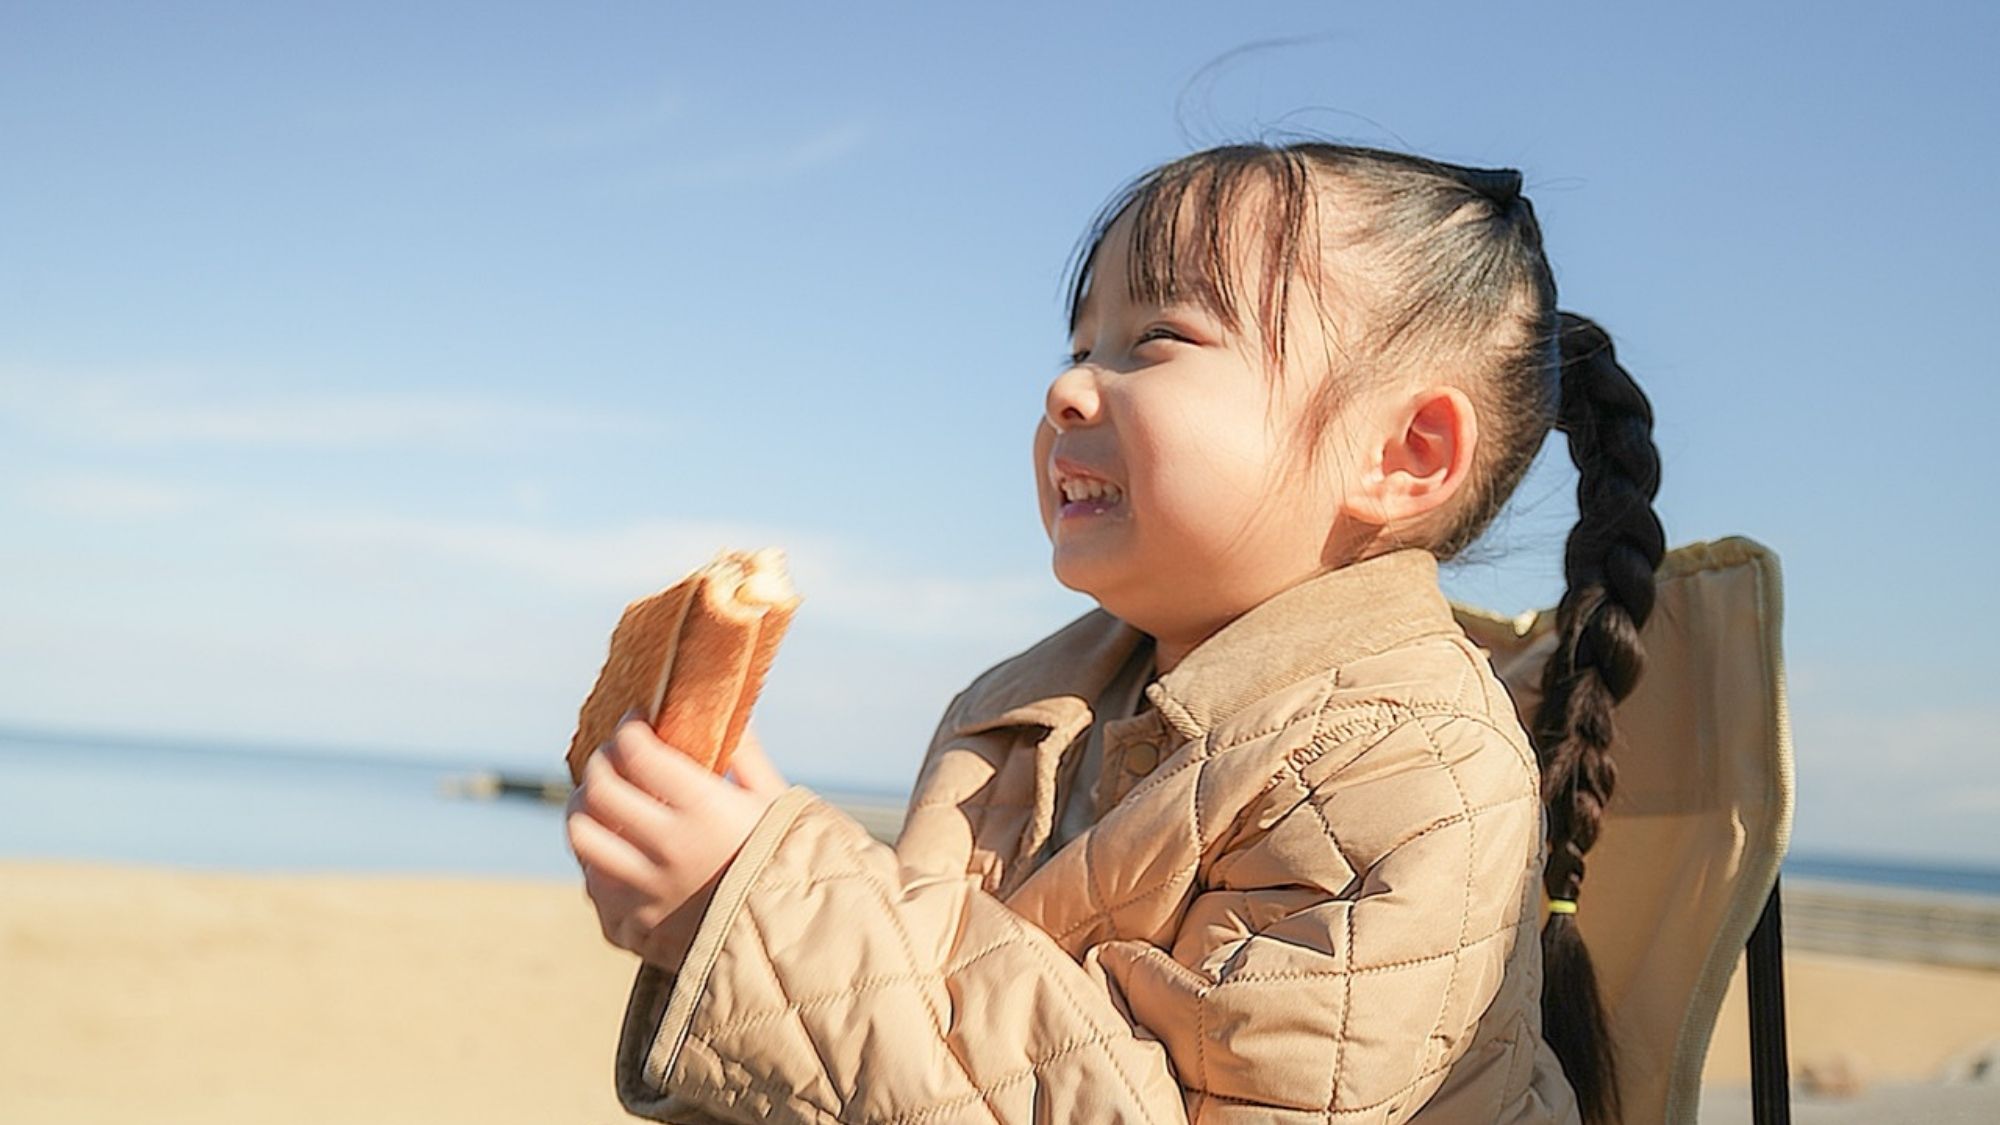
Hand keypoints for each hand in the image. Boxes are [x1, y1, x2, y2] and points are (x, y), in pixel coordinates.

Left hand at [566, 716, 788, 968]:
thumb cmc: (797, 868)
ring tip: (602, 805)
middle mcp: (668, 851)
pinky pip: (596, 890)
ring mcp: (646, 895)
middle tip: (613, 758)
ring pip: (583, 840)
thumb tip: (728, 715)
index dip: (628, 730)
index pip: (636, 754)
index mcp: (706, 810)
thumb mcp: (780, 805)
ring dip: (585, 814)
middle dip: (599, 764)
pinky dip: (600, 867)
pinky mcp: (635, 931)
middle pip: (598, 792)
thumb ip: (747, 757)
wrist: (801, 949)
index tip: (635, 723)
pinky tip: (620, 857)